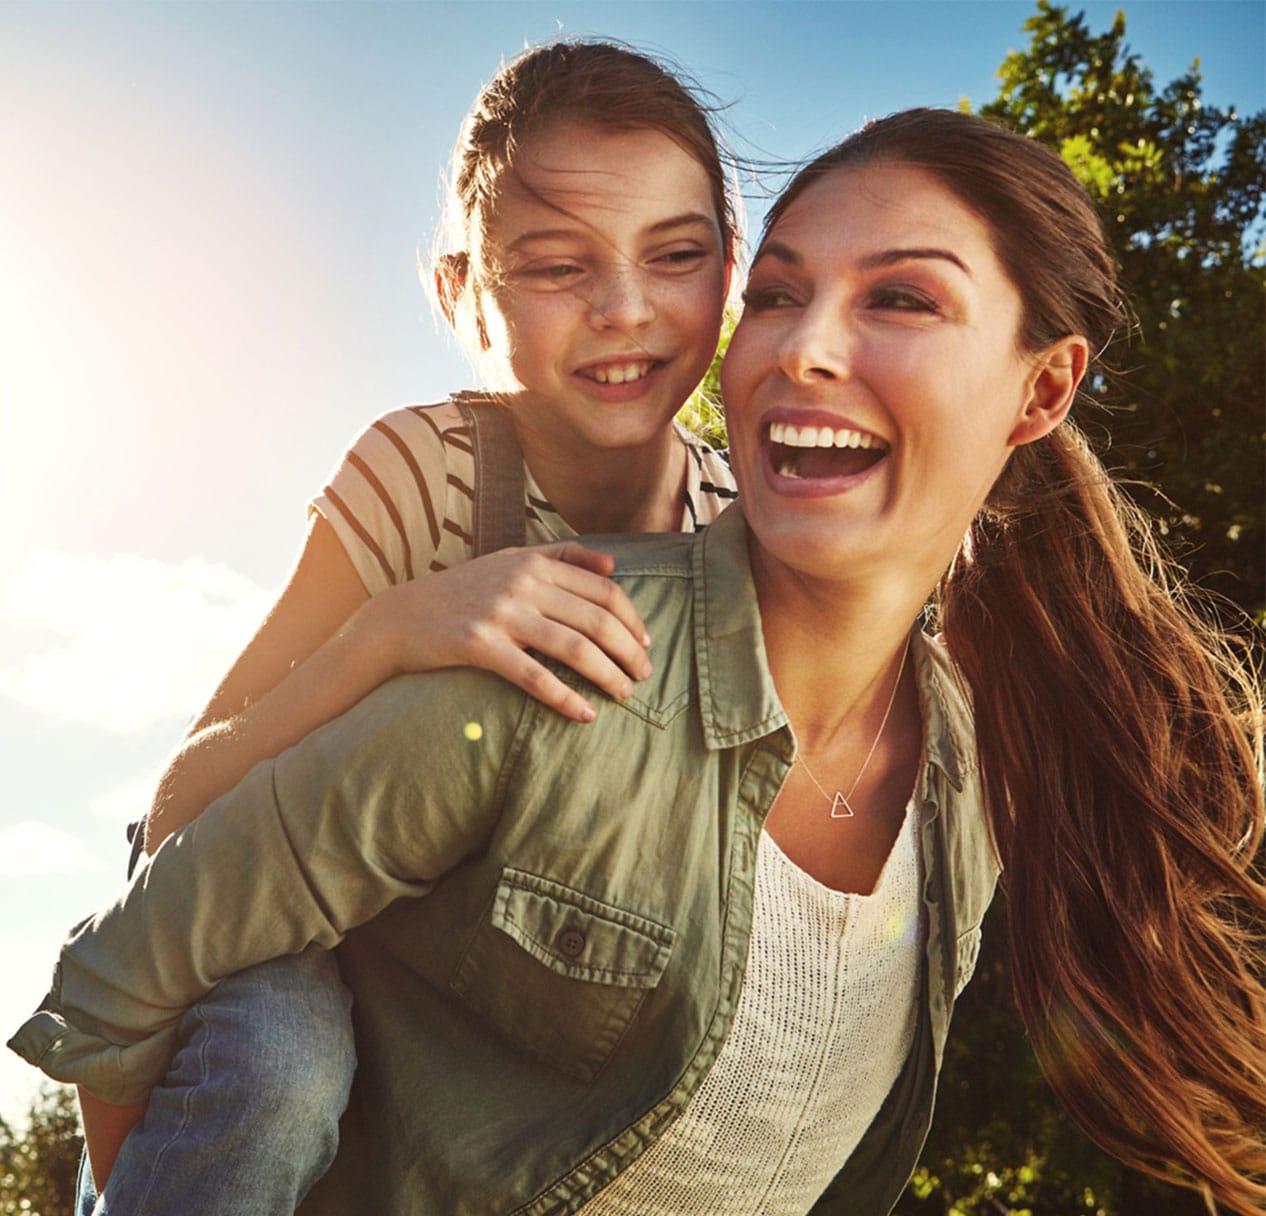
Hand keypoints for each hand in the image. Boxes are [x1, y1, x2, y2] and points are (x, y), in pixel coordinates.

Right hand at [361, 542, 652, 720]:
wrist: (402, 617)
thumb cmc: (464, 591)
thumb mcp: (511, 561)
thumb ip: (562, 556)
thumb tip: (613, 564)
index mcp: (535, 563)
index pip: (604, 591)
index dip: (633, 619)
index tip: (646, 644)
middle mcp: (522, 584)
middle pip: (597, 620)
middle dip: (629, 651)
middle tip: (644, 676)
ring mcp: (501, 614)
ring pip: (574, 648)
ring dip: (608, 675)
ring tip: (623, 695)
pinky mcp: (479, 645)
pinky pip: (534, 676)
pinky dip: (566, 698)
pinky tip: (584, 715)